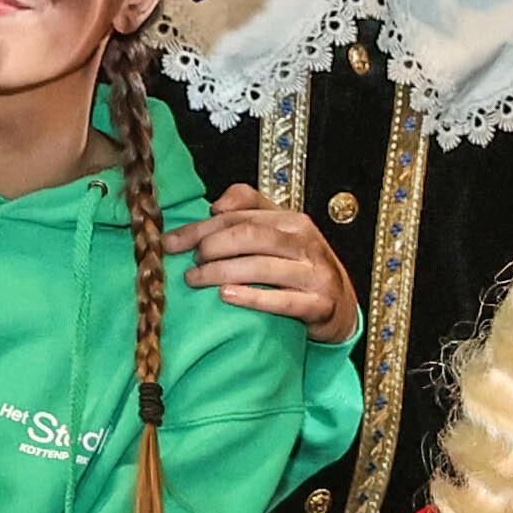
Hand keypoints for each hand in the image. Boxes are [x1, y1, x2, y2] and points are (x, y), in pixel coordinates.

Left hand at [183, 188, 358, 340]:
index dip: (201, 228)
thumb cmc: (301, 267)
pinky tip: (226, 296)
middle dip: (211, 246)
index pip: (240, 216)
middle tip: (189, 262)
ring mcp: (315, 274)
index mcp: (293, 221)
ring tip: (195, 279)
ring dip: (221, 271)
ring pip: (262, 267)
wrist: (341, 306)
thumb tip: (215, 206)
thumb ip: (249, 209)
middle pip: (250, 236)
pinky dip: (252, 298)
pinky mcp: (319, 304)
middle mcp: (306, 242)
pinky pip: (283, 301)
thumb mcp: (280, 233)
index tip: (171, 242)